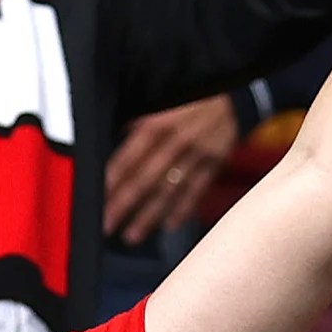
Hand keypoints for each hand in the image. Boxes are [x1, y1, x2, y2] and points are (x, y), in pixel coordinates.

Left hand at [105, 96, 246, 243]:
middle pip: (146, 178)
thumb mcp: (161, 104)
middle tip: (108, 224)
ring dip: (149, 215)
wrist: (233, 97)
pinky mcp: (215, 164)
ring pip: (169, 190)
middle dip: (124, 204)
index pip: (130, 156)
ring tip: (132, 234)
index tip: (98, 198)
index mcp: (158, 124)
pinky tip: (168, 225)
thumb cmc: (190, 103)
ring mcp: (197, 155)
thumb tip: (114, 139)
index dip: (112, 178)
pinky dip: (182, 209)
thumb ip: (139, 124)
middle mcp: (177, 141)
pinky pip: (196, 190)